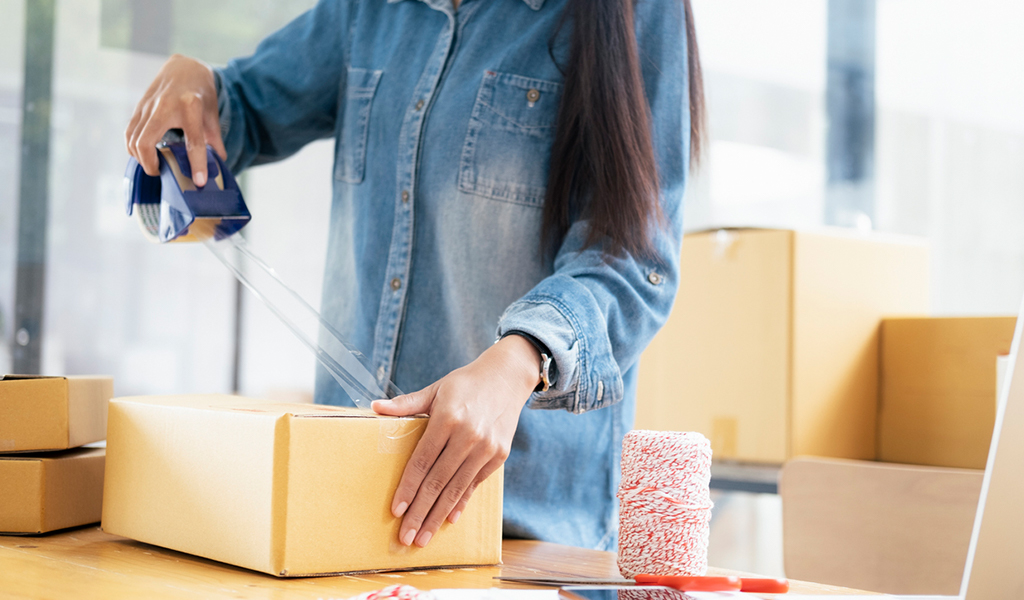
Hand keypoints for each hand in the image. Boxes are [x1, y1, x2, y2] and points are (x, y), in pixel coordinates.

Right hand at [125, 54, 225, 186]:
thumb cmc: (200, 93)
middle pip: (146, 142)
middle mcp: (165, 105)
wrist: (184, 67)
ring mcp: (148, 105)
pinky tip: (144, 154)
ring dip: (140, 157)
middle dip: (150, 164)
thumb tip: (219, 165)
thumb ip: (214, 141)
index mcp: (190, 106)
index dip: (198, 164)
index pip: (194, 142)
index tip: (199, 182)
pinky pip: (129, 132)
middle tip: (162, 173)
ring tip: (154, 165)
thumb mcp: (212, 115)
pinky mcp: (138, 106)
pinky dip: (133, 147)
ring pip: (133, 139)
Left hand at [371, 335, 541, 547]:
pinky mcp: (499, 455)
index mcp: (448, 418)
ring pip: (456, 489)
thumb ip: (407, 403)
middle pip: (438, 481)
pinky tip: (448, 520)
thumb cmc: (465, 384)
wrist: (508, 376)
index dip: (408, 488)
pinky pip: (474, 484)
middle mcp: (468, 436)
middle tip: (405, 537)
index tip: (395, 511)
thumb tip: (375, 407)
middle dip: (420, 512)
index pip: (422, 461)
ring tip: (423, 538)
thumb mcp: (435, 389)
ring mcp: (486, 448)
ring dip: (438, 516)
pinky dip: (460, 503)